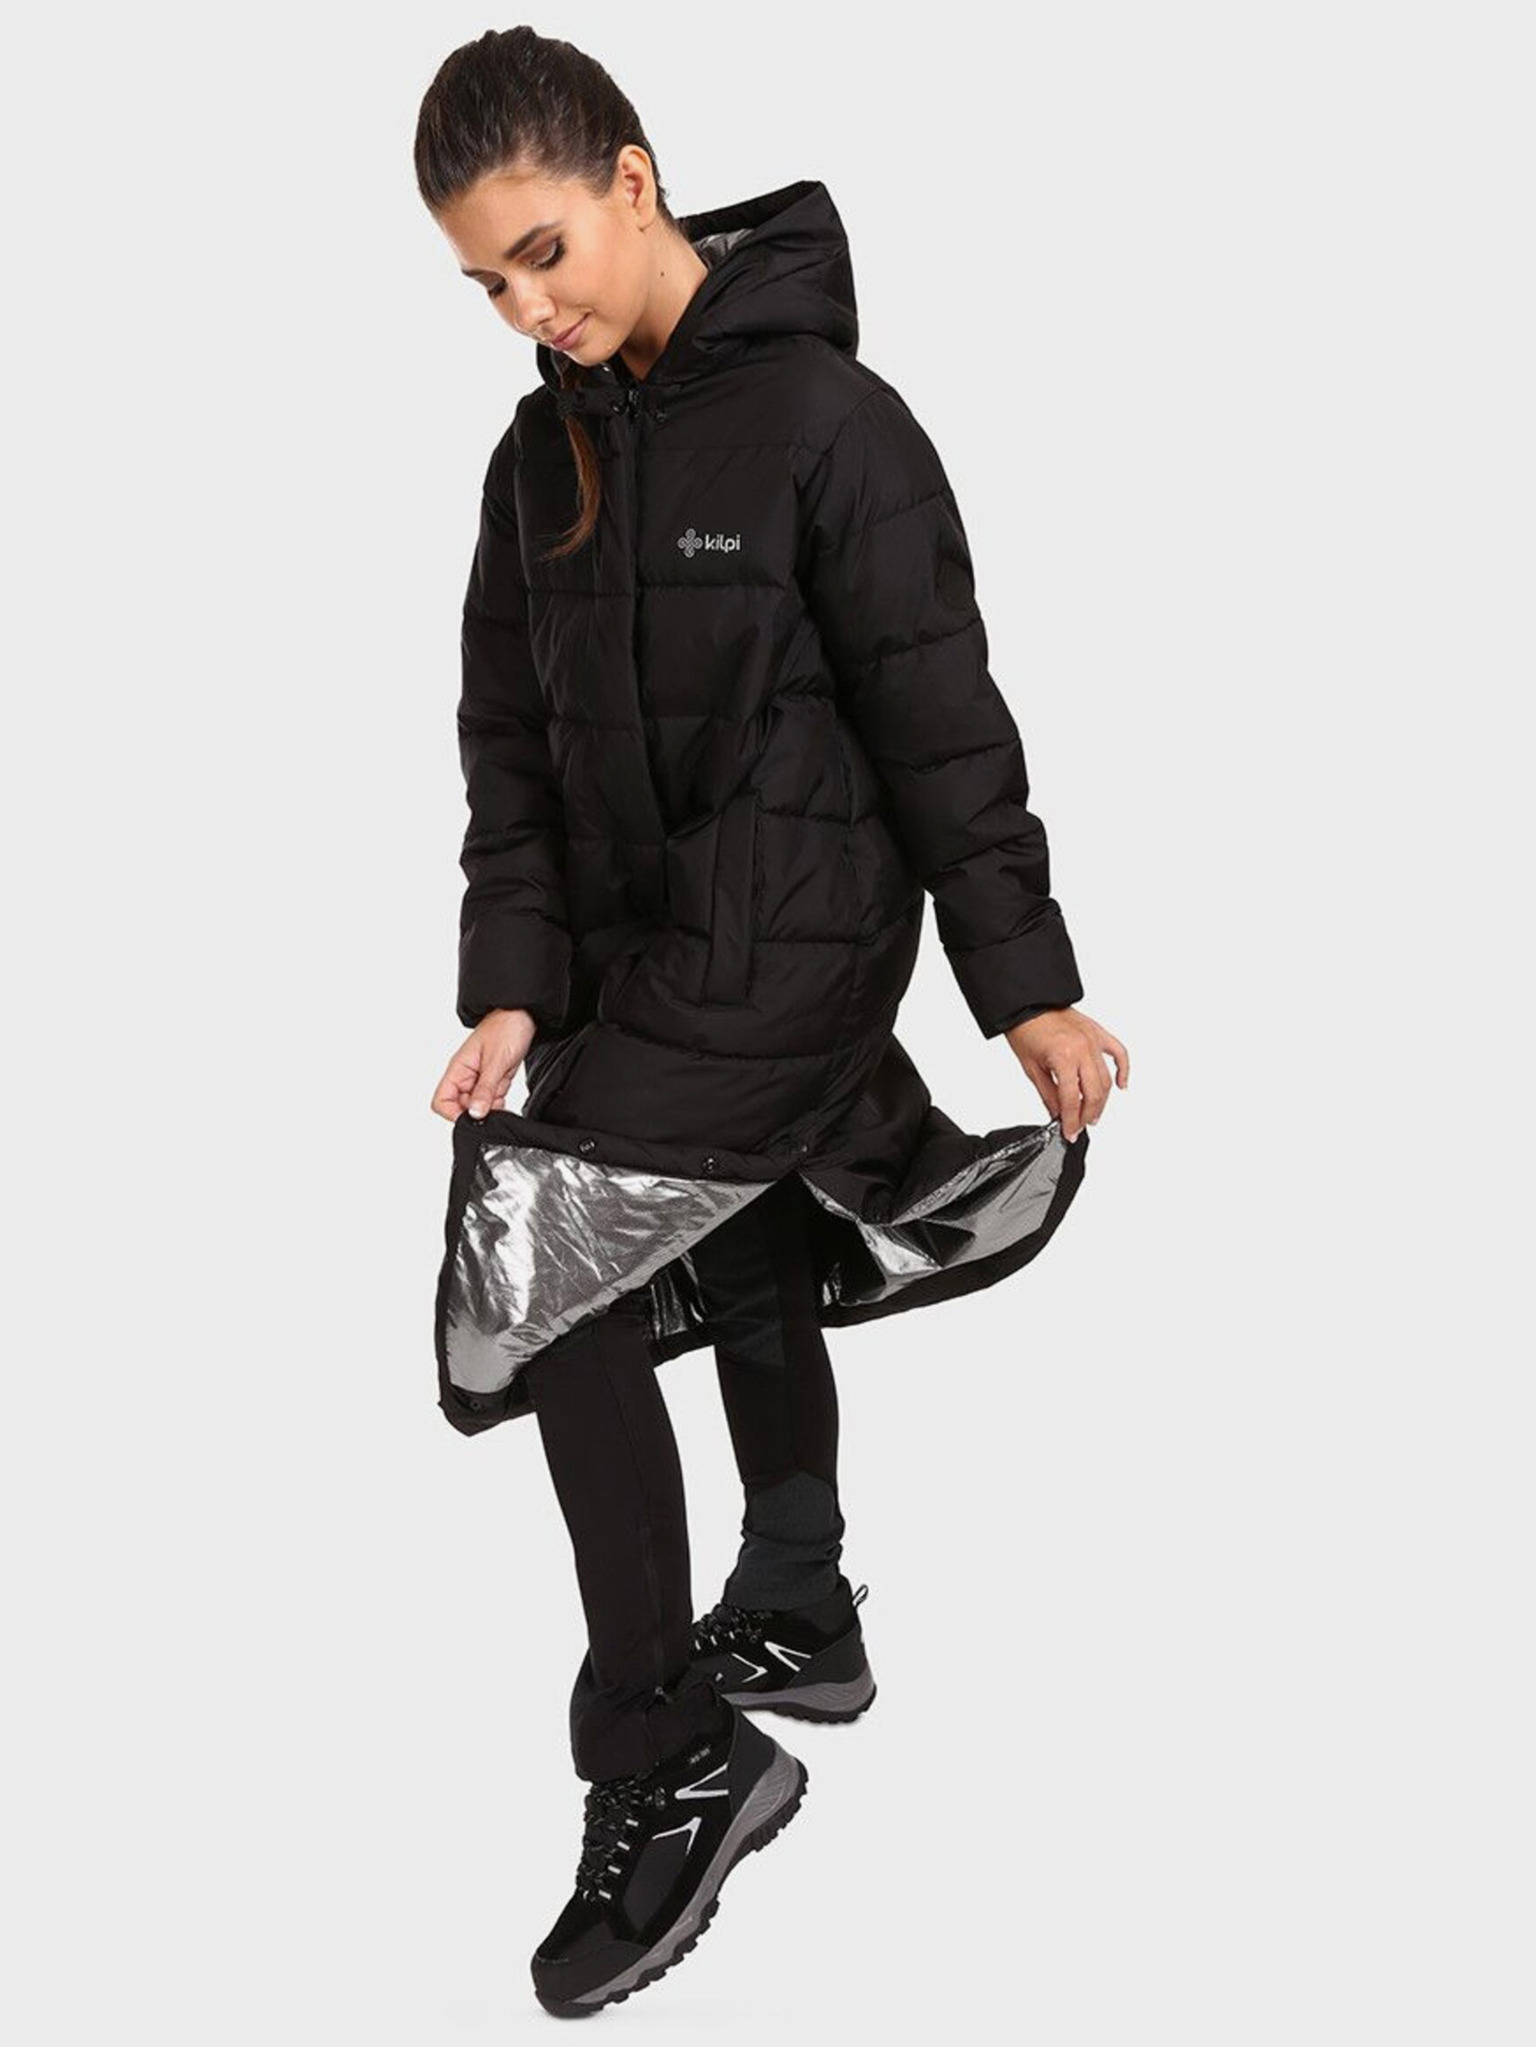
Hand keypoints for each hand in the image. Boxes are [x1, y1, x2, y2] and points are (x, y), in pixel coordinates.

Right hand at [430, 1008, 537, 1121]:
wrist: (523, 1014)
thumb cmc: (506, 1028)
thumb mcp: (496, 1061)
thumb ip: (485, 1090)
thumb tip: (474, 1114)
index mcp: (457, 1069)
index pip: (441, 1101)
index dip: (453, 1114)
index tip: (473, 1117)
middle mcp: (465, 1076)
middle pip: (460, 1107)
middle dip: (476, 1112)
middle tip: (493, 1108)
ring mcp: (479, 1079)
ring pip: (477, 1106)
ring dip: (490, 1107)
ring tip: (502, 1096)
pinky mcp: (493, 1080)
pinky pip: (491, 1100)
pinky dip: (499, 1103)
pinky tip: (507, 1097)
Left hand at [1004, 1006, 1127, 1141]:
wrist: (1028, 1004)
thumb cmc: (1025, 1030)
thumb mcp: (1031, 1068)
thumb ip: (1048, 1094)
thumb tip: (1058, 1115)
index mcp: (1063, 1057)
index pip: (1071, 1099)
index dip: (1070, 1120)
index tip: (1069, 1132)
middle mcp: (1083, 1049)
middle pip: (1094, 1093)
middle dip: (1087, 1115)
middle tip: (1080, 1126)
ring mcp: (1093, 1040)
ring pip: (1106, 1078)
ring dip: (1102, 1100)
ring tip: (1093, 1114)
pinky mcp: (1098, 1033)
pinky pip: (1119, 1052)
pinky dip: (1123, 1069)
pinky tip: (1121, 1085)